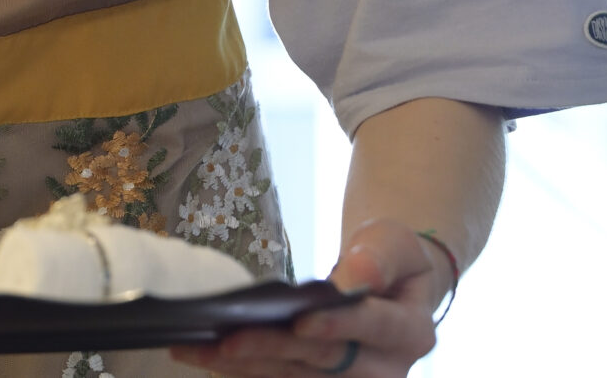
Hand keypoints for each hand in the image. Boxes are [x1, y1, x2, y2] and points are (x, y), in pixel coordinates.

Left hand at [168, 220, 452, 377]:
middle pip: (324, 360)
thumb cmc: (389, 259)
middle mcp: (385, 369)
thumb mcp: (393, 243)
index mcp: (411, 332)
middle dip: (271, 349)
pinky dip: (241, 369)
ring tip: (195, 348)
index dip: (337, 326)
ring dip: (243, 365)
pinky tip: (203, 356)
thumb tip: (356, 277)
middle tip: (225, 339)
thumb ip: (379, 256)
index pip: (374, 328)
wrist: (390, 287)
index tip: (300, 322)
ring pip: (293, 377)